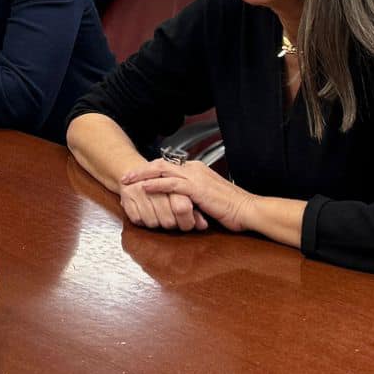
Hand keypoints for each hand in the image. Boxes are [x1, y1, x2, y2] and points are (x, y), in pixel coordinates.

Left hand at [119, 159, 254, 231]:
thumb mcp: (207, 198)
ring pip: (162, 170)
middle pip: (161, 164)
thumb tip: (179, 201)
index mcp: (196, 170)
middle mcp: (194, 169)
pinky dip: (155, 185)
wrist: (248, 210)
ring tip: (128, 180)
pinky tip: (144, 188)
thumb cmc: (230, 207)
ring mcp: (195, 177)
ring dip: (142, 175)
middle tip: (125, 177)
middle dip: (141, 170)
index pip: (168, 165)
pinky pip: (171, 184)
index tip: (137, 178)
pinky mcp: (197, 188)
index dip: (150, 171)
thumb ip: (192, 195)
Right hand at [119, 176, 207, 231]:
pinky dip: (144, 221)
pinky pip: (138, 220)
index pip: (182, 207)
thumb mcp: (183, 192)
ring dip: (159, 224)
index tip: (188, 222)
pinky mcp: (126, 197)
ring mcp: (137, 189)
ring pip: (153, 222)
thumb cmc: (164, 183)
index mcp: (172, 179)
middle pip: (168, 219)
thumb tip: (203, 224)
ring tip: (161, 216)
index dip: (187, 220)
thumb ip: (195, 208)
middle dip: (174, 225)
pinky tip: (148, 213)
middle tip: (176, 222)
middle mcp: (154, 183)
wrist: (137, 171)